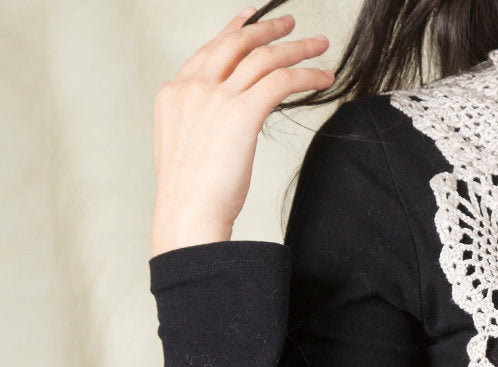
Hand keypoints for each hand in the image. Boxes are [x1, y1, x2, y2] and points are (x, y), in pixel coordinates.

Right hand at [151, 6, 333, 256]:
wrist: (188, 215)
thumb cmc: (191, 198)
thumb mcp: (187, 151)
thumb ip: (203, 127)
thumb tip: (226, 129)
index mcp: (174, 93)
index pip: (209, 50)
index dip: (233, 30)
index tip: (250, 18)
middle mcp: (193, 87)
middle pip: (237, 43)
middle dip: (268, 28)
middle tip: (292, 24)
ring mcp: (215, 97)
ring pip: (263, 57)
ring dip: (296, 48)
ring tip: (319, 46)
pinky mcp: (241, 113)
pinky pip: (281, 81)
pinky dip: (306, 75)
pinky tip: (323, 78)